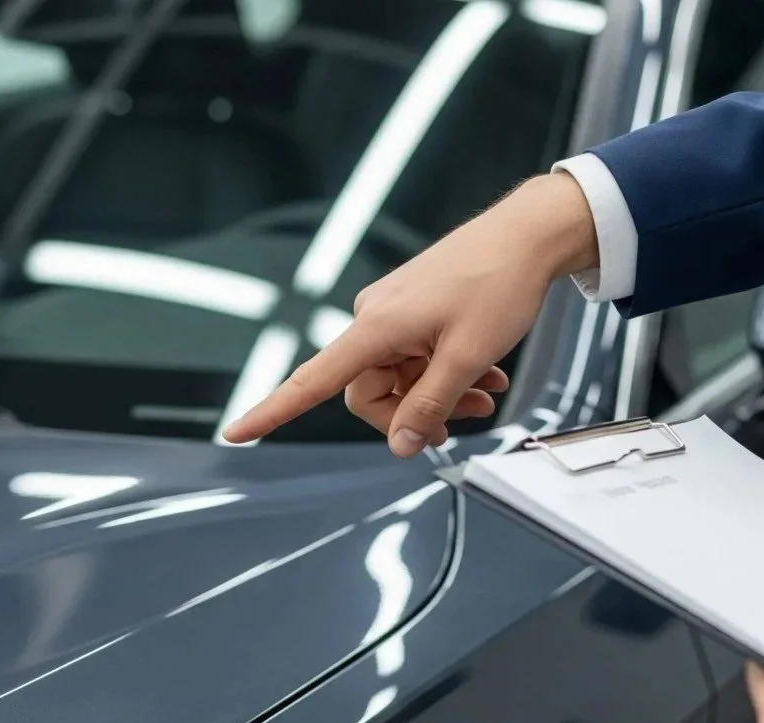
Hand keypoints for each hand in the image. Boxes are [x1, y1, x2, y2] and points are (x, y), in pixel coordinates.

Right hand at [221, 173, 598, 456]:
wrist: (527, 236)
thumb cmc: (499, 283)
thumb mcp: (467, 357)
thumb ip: (430, 405)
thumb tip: (400, 445)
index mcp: (376, 327)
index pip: (312, 381)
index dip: (272, 411)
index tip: (237, 433)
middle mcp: (374, 317)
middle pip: (368, 393)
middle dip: (413, 413)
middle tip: (461, 419)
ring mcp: (393, 312)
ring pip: (400, 378)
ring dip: (438, 394)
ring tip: (484, 393)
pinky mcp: (412, 308)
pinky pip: (415, 356)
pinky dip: (445, 370)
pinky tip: (483, 374)